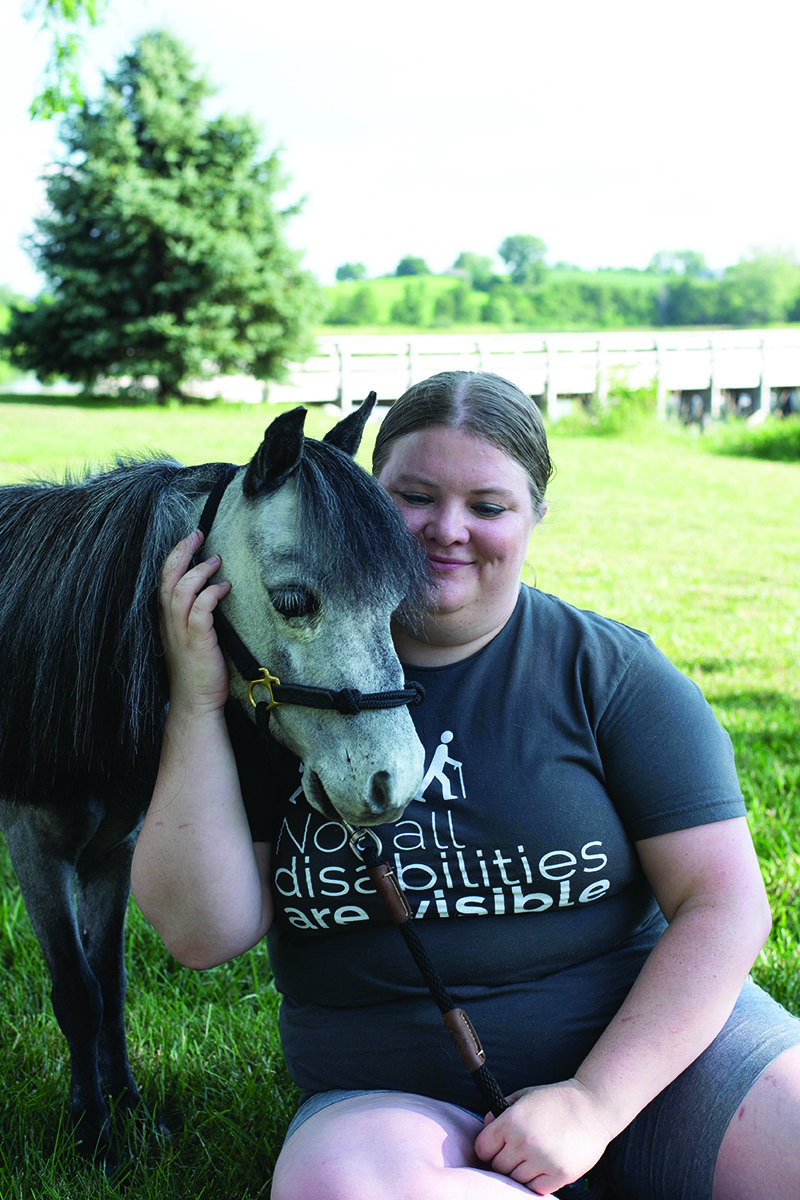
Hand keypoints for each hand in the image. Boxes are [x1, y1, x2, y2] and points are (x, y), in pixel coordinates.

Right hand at [159, 531, 230, 713]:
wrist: (194, 703)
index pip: (164, 580)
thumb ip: (195, 616)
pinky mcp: (197, 641)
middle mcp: (170, 623)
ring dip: (198, 571)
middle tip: (196, 534)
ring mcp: (181, 632)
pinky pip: (201, 610)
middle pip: (168, 579)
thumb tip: (211, 592)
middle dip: (180, 552)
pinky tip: (224, 588)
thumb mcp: (190, 638)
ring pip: (181, 590)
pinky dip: (211, 594)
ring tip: (215, 561)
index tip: (188, 540)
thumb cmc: (197, 672)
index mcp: (167, 620)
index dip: (174, 557)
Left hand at [474, 1079, 612, 1194]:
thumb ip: (500, 1110)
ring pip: (515, 1180)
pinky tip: (543, 1166)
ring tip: (533, 1156)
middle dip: (504, 1160)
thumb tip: (486, 1126)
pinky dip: (536, 1181)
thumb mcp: (524, 1096)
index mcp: (511, 1121)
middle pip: (498, 1167)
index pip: (482, 1148)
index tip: (496, 1147)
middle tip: (517, 1151)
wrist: (592, 1107)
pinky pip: (535, 1188)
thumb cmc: (556, 1100)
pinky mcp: (559, 1175)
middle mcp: (524, 1142)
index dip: (488, 1148)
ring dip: (521, 1171)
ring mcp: (542, 1160)